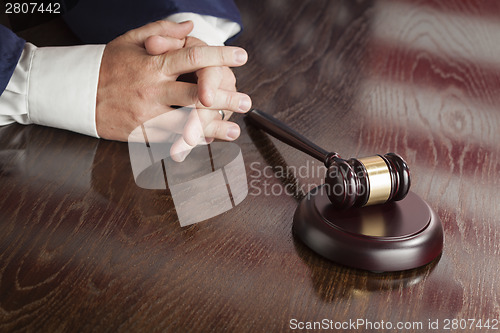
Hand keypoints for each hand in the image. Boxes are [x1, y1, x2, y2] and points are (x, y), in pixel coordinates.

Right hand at [96, 20, 250, 140]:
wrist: (77, 94)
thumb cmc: (107, 65)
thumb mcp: (130, 40)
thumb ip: (162, 32)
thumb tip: (190, 26)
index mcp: (152, 64)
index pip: (192, 57)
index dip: (219, 56)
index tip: (241, 56)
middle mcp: (152, 90)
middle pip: (195, 94)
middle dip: (224, 98)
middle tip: (245, 101)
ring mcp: (147, 114)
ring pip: (186, 122)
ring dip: (213, 127)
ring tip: (235, 130)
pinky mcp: (141, 133)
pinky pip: (170, 138)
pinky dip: (191, 140)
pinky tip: (208, 141)